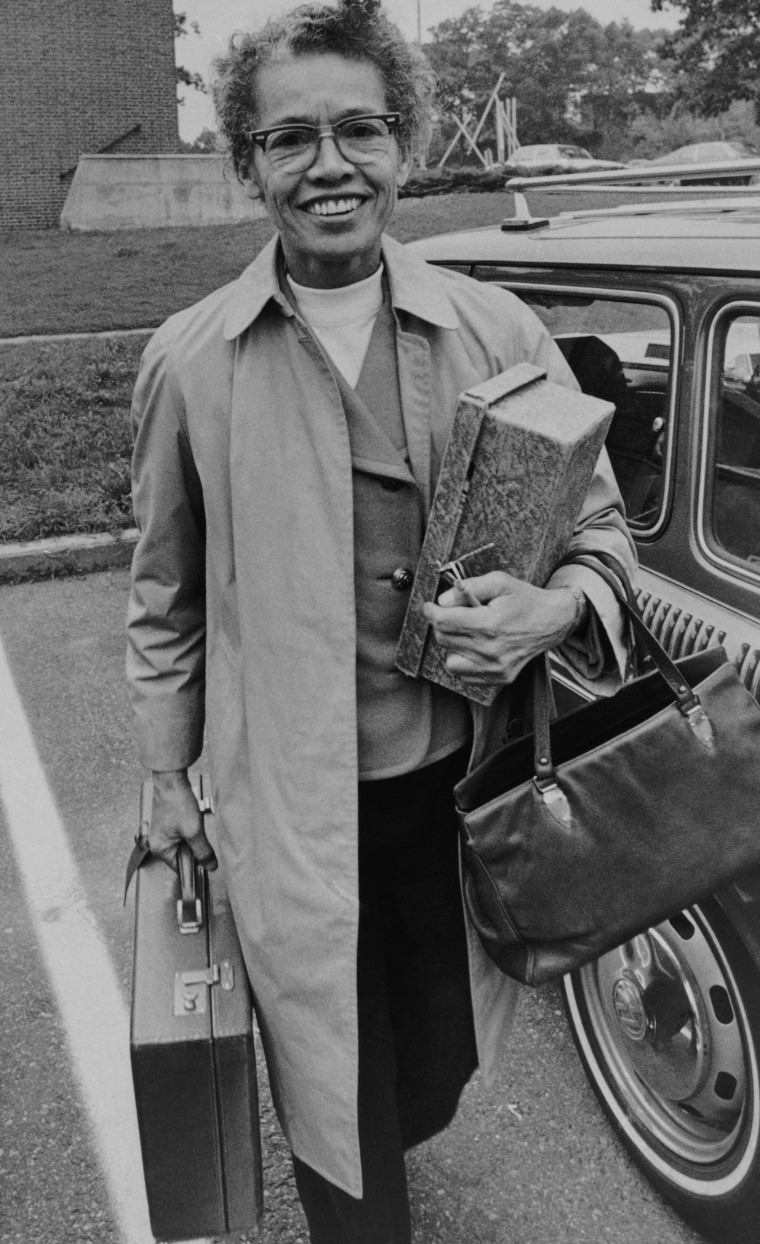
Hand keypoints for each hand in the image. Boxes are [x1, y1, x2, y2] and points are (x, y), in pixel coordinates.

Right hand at [149, 769, 217, 871]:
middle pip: (183, 856)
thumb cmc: (177, 803)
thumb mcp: (194, 831)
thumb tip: (210, 866)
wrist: (172, 780)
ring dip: (195, 840)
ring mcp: (163, 833)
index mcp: (160, 848)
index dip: (195, 867)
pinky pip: (183, 835)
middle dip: (196, 850)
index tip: (208, 865)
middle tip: (203, 839)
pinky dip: (192, 832)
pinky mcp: (169, 824)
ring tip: (197, 827)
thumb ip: (203, 851)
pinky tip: (195, 822)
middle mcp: (158, 843)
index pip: (180, 868)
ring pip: (185, 845)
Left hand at [422, 571, 578, 686]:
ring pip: (450, 660)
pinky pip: (464, 674)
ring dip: (453, 645)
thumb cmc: (525, 600)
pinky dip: (464, 660)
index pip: (444, 622)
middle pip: (443, 639)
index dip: (430, 612)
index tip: (429, 607)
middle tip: (454, 614)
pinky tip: (476, 646)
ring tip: (468, 633)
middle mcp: (491, 650)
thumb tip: (443, 600)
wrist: (553, 621)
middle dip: (442, 624)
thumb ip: (469, 587)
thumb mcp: (499, 581)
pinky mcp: (499, 677)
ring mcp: (495, 667)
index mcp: (490, 624)